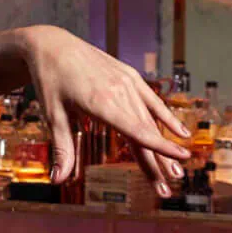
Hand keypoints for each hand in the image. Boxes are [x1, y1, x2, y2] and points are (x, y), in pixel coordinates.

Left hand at [14, 25, 190, 195]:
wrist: (52, 45)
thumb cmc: (50, 82)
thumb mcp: (53, 116)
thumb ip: (63, 149)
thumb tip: (58, 180)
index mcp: (101, 102)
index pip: (136, 130)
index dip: (159, 147)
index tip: (180, 160)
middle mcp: (119, 91)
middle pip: (145, 131)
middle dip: (159, 161)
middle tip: (170, 187)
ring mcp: (126, 82)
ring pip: (150, 119)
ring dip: (163, 145)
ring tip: (176, 170)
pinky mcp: (129, 75)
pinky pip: (151, 99)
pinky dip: (166, 117)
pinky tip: (181, 132)